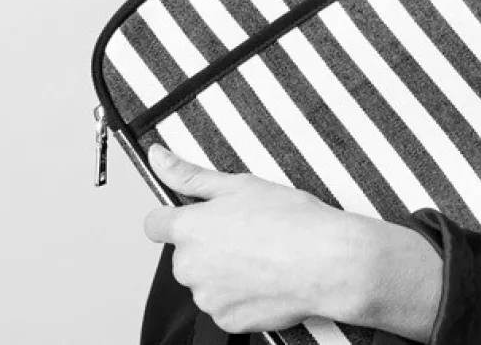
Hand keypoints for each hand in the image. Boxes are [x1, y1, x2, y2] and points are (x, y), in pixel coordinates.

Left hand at [143, 145, 360, 333]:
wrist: (326, 261)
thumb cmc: (290, 219)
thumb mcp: (239, 184)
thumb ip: (190, 174)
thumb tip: (158, 158)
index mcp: (189, 229)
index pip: (155, 224)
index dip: (175, 217)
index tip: (198, 216)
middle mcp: (189, 267)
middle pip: (186, 253)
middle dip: (209, 243)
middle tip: (247, 230)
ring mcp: (207, 298)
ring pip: (207, 280)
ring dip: (225, 270)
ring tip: (263, 253)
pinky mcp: (226, 322)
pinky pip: (225, 304)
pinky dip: (241, 294)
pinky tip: (267, 276)